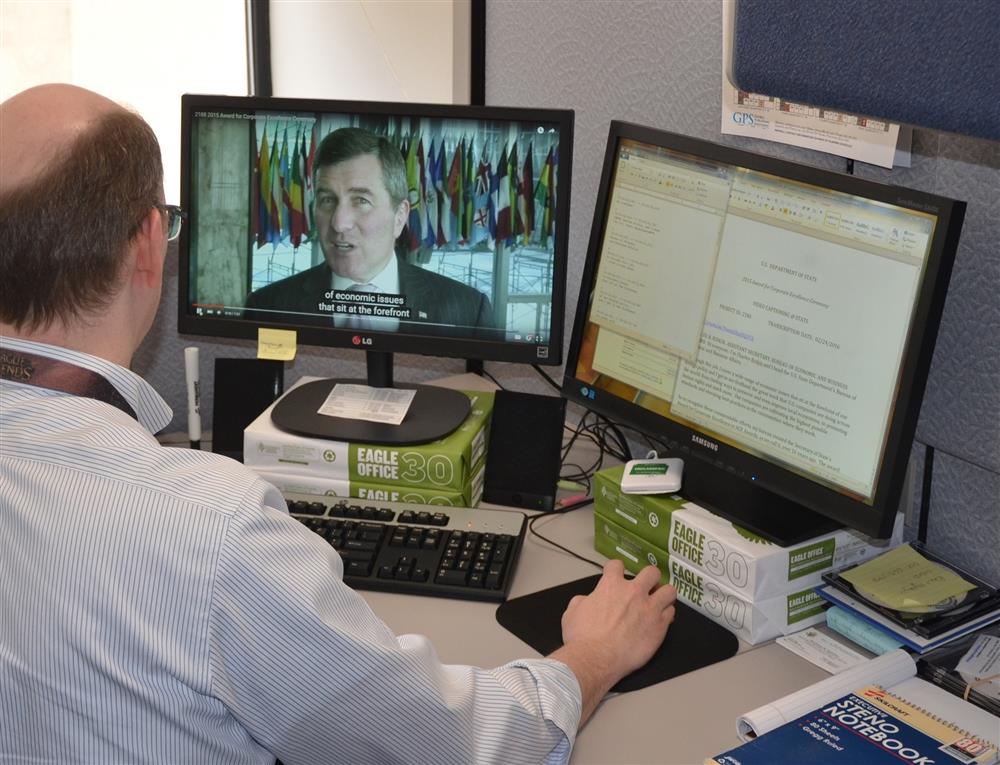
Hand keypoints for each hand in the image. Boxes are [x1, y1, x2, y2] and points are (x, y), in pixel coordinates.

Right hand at [549, 560, 676, 725]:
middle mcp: (633, 592)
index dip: (615, 569)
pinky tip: (660, 620)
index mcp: (611, 585)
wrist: (596, 659)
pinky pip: (671, 613)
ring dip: (663, 595)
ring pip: (669, 591)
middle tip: (645, 587)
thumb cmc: (582, 637)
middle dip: (649, 578)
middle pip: (651, 572)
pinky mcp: (659, 626)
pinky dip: (666, 615)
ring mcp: (649, 608)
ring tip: (659, 602)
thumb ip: (583, 600)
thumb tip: (587, 601)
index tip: (615, 575)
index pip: (616, 565)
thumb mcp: (572, 612)